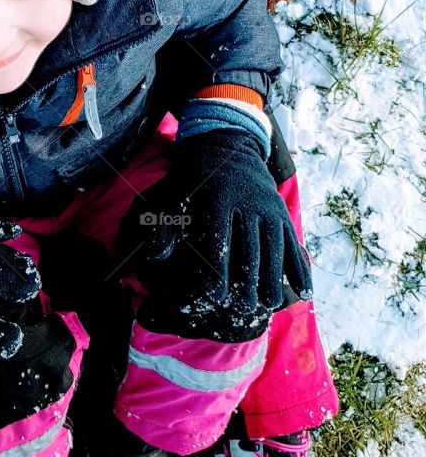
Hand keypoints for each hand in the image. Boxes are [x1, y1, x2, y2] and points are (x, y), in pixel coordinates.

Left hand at [124, 130, 311, 320]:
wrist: (227, 147)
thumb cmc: (194, 179)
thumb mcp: (176, 194)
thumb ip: (166, 226)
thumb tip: (153, 257)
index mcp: (218, 197)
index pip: (219, 237)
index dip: (217, 268)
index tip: (215, 296)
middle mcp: (248, 201)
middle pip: (249, 246)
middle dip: (247, 280)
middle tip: (243, 309)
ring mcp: (268, 207)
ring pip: (274, 246)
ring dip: (274, 277)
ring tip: (268, 305)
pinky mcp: (282, 212)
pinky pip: (292, 241)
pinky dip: (298, 266)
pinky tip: (303, 290)